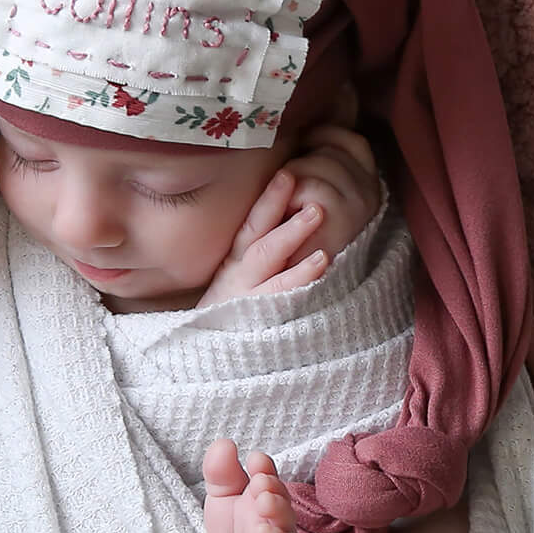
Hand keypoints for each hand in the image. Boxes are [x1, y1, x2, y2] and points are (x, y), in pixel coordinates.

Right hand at [198, 126, 381, 305]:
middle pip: (258, 239)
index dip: (268, 200)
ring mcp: (249, 300)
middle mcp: (239, 278)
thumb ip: (259, 250)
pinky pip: (282, 299)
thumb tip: (288, 217)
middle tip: (297, 180)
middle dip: (276, 208)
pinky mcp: (260, 322)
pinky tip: (322, 262)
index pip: (251, 225)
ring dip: (293, 238)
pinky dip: (302, 280)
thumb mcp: (237, 278)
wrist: (211, 359)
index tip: (286, 173)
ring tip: (317, 214)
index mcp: (235, 263)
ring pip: (270, 266)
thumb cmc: (232, 313)